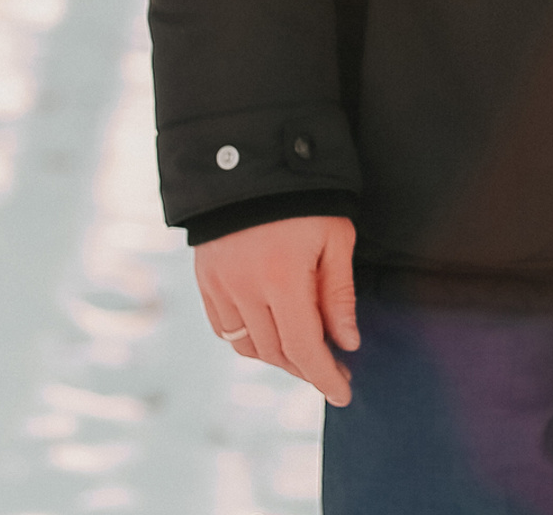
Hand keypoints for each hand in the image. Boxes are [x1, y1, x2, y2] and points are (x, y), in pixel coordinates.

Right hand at [195, 215, 358, 406]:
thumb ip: (339, 293)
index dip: (324, 376)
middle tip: (334, 367)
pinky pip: (226, 329)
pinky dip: (249, 340)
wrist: (249, 159)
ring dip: (278, 356)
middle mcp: (245, 288)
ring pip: (249, 346)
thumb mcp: (335, 236)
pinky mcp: (205, 280)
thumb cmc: (305, 196)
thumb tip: (347, 342)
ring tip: (306, 351)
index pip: (303, 347)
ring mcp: (220, 286)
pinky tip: (272, 333)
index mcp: (282, 278)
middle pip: (277, 352)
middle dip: (307, 366)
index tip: (343, 394)